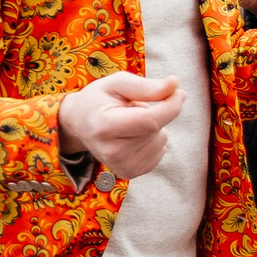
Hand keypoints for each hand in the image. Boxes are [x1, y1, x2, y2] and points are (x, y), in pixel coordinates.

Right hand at [57, 71, 185, 180]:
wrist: (78, 125)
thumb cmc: (97, 100)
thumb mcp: (116, 83)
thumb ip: (145, 86)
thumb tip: (175, 85)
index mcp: (105, 127)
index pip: (149, 121)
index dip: (170, 106)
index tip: (179, 92)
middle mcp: (112, 152)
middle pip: (157, 130)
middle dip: (155, 113)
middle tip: (130, 109)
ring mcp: (122, 166)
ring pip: (162, 140)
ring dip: (152, 127)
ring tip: (128, 123)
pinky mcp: (130, 173)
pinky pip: (160, 151)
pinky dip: (152, 140)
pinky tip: (132, 136)